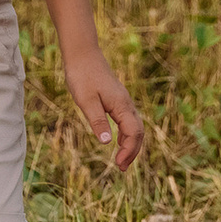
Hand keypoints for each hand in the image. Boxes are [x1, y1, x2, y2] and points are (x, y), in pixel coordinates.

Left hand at [63, 51, 144, 169]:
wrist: (82, 53)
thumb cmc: (82, 75)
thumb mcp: (86, 100)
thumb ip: (97, 121)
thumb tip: (108, 142)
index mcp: (121, 105)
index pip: (134, 133)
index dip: (129, 151)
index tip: (118, 165)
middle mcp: (126, 104)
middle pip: (138, 132)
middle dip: (133, 151)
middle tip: (121, 168)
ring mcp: (122, 101)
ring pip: (134, 126)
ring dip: (130, 144)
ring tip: (121, 160)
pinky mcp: (116, 99)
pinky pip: (127, 120)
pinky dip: (126, 134)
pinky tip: (117, 141)